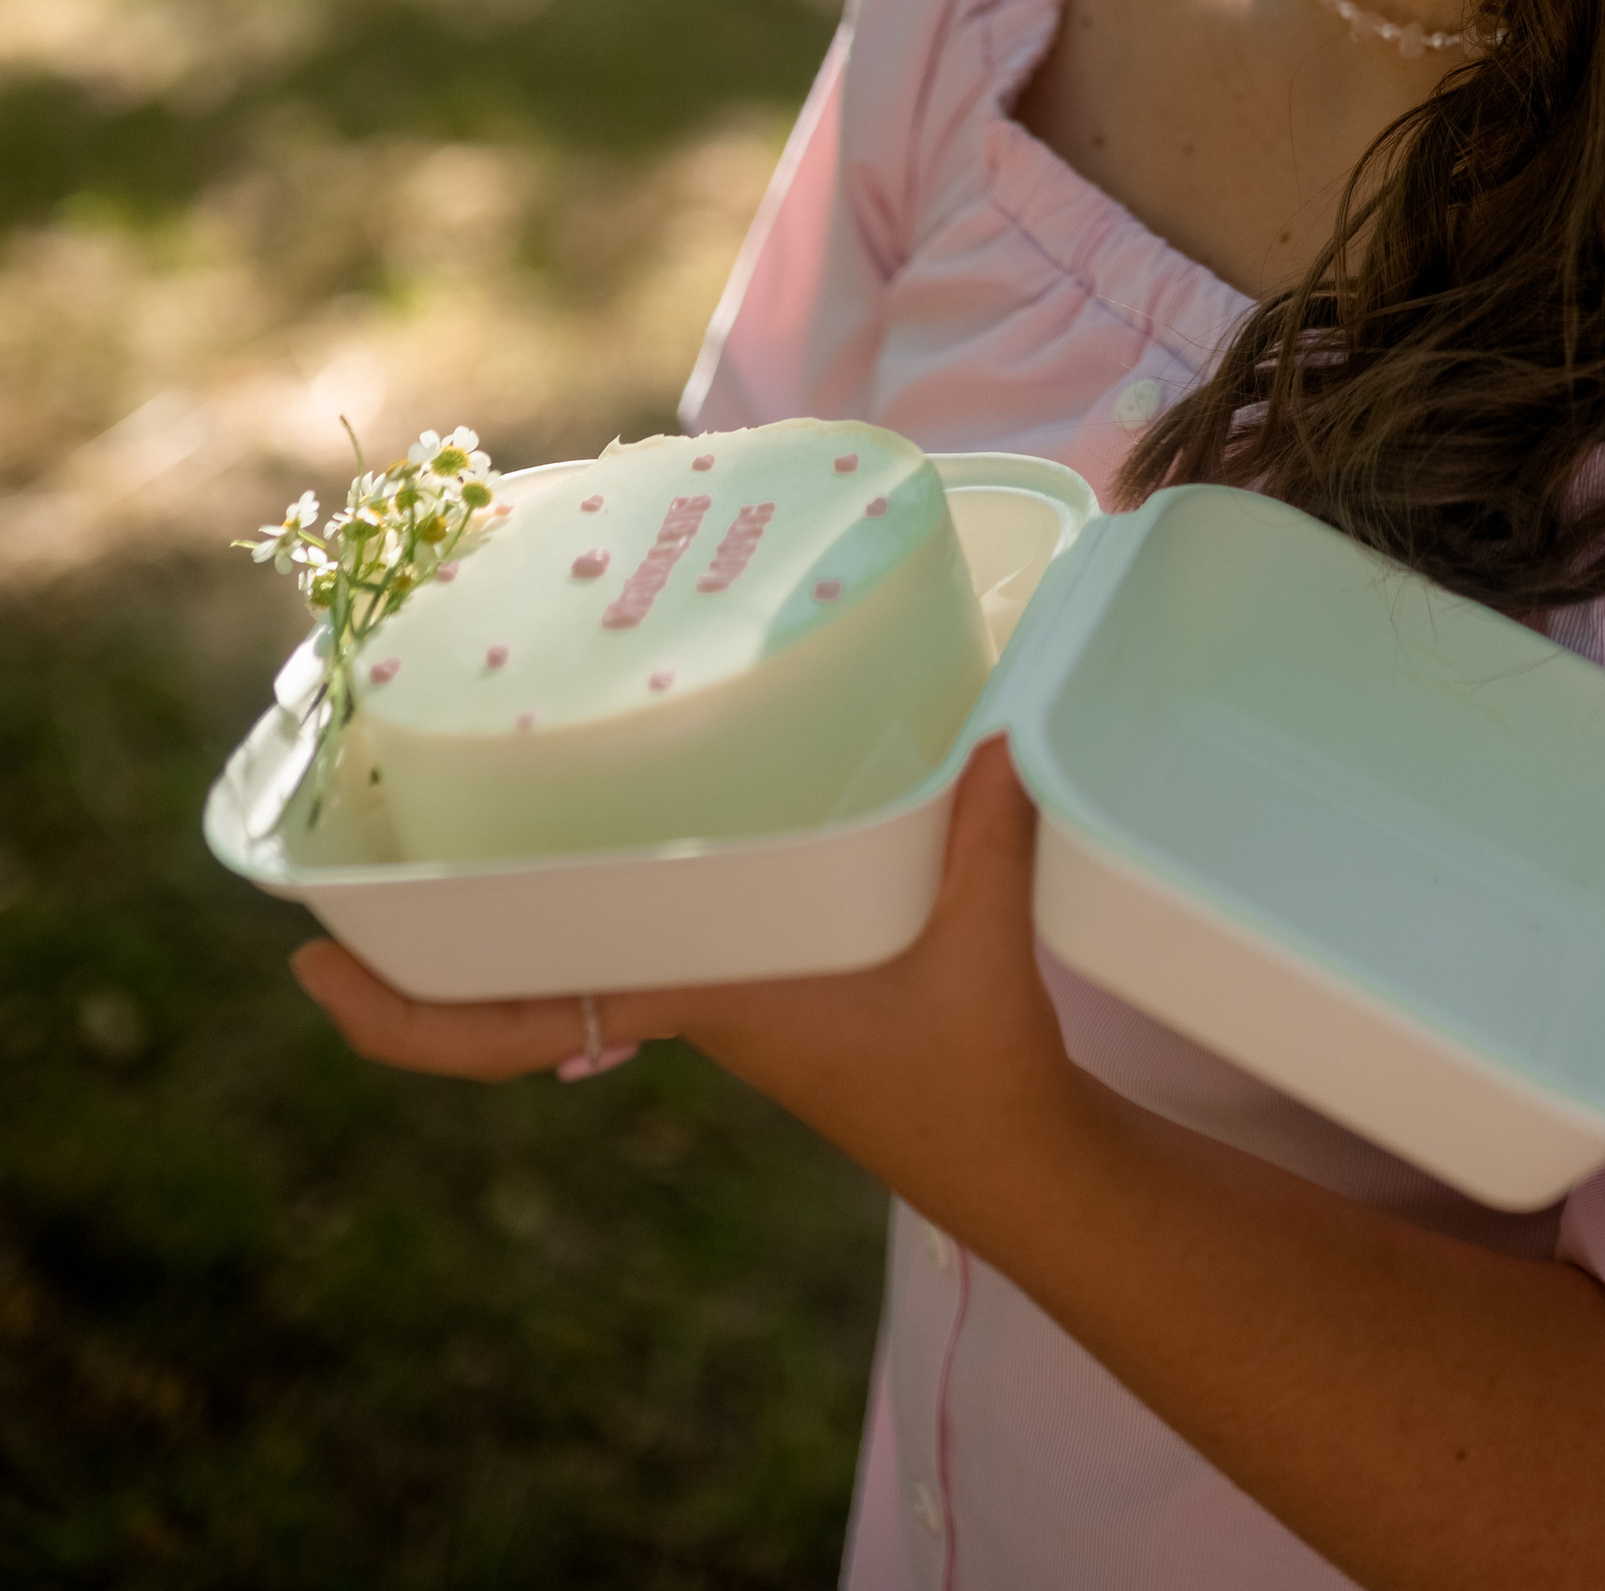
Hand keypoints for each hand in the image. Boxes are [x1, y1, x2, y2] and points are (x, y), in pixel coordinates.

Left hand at [290, 737, 1085, 1228]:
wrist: (1012, 1156)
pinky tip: (605, 826)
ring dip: (494, 918)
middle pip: (508, 988)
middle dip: (409, 952)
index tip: (307, 967)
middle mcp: (684, 995)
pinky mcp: (757, 973)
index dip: (404, 1011)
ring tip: (437, 822)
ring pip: (567, 961)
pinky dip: (588, 898)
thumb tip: (1002, 731)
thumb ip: (988, 832)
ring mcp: (714, 987)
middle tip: (328, 875)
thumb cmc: (973, 1072)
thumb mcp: (977, 950)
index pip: (518, 1018)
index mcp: (699, 998)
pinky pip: (637, 936)